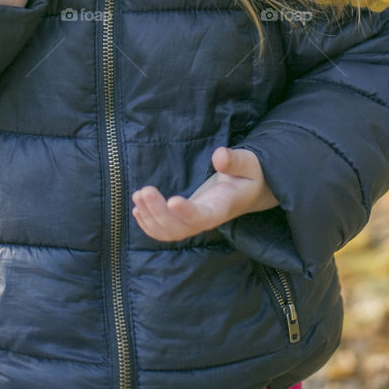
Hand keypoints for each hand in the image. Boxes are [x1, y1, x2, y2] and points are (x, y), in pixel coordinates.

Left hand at [131, 146, 280, 241]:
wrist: (250, 189)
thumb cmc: (249, 174)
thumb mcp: (249, 163)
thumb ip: (235, 160)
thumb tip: (219, 155)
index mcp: (222, 206)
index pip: (204, 216)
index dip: (187, 212)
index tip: (172, 200)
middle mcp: (207, 219)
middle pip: (181, 228)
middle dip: (159, 213)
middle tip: (143, 191)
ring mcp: (195, 222)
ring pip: (171, 233)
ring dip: (150, 218)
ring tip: (138, 196)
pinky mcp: (187, 219)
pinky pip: (167, 231)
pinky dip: (149, 224)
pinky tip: (138, 209)